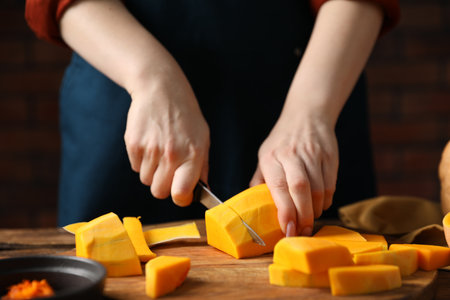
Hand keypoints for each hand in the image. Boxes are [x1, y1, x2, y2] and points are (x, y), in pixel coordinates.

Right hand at [124, 66, 209, 206]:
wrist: (160, 89)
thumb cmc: (185, 115)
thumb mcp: (203, 137)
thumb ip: (202, 166)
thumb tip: (202, 190)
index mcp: (192, 154)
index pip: (180, 193)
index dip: (180, 198)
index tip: (181, 193)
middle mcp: (171, 154)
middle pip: (159, 192)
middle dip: (163, 185)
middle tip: (168, 171)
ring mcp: (150, 149)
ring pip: (145, 180)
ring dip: (152, 172)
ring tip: (159, 151)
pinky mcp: (133, 144)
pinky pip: (135, 167)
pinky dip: (141, 161)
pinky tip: (150, 143)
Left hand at [250, 113, 337, 236]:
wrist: (306, 116)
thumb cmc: (282, 141)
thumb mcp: (265, 155)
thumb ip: (260, 180)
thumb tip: (253, 206)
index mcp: (271, 157)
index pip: (278, 187)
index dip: (285, 210)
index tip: (287, 228)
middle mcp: (292, 155)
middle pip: (300, 189)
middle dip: (303, 215)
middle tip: (302, 231)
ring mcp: (312, 155)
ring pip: (318, 189)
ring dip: (315, 210)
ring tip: (309, 220)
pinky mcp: (330, 156)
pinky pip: (330, 185)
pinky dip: (326, 200)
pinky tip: (319, 205)